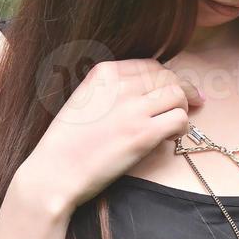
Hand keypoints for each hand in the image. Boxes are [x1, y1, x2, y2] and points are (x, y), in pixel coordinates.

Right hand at [22, 56, 204, 209]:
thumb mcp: (83, 100)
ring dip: (182, 110)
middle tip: (184, 108)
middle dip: (180, 92)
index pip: (150, 66)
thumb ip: (111, 90)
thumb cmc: (65, 143)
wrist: (54, 172)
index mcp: (104, 73)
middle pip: (168, 77)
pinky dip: (181, 129)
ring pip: (178, 94)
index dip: (166, 79)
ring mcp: (132, 108)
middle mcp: (120, 85)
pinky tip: (169, 138)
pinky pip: (180, 119)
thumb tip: (145, 92)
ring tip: (171, 126)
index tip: (173, 91)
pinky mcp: (142, 134)